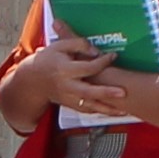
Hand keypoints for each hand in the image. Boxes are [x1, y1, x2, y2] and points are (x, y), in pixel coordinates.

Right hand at [0, 35, 114, 120]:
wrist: (33, 81)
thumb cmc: (48, 60)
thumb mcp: (59, 46)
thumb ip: (78, 44)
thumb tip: (96, 51)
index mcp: (64, 70)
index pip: (86, 67)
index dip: (101, 62)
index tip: (113, 56)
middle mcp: (67, 86)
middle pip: (88, 91)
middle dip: (106, 93)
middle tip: (122, 92)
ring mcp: (69, 98)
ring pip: (90, 106)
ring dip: (107, 109)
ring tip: (125, 110)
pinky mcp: (71, 105)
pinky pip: (88, 110)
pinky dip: (102, 112)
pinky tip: (116, 113)